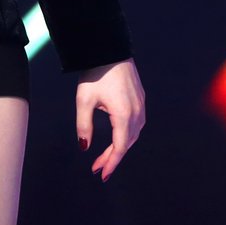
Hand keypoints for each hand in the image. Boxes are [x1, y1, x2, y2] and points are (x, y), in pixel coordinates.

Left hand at [76, 58, 144, 181]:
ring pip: (133, 134)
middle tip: (98, 167)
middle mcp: (137, 112)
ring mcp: (141, 105)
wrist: (110, 49)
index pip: (119, 148)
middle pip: (127, 143)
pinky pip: (137, 123)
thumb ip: (84, 126)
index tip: (101, 175)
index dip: (110, 163)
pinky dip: (126, 134)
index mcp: (124, 115)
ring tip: (105, 156)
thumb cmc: (95, 73)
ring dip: (120, 146)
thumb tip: (84, 148)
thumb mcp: (84, 101)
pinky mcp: (141, 98)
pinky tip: (117, 136)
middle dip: (112, 157)